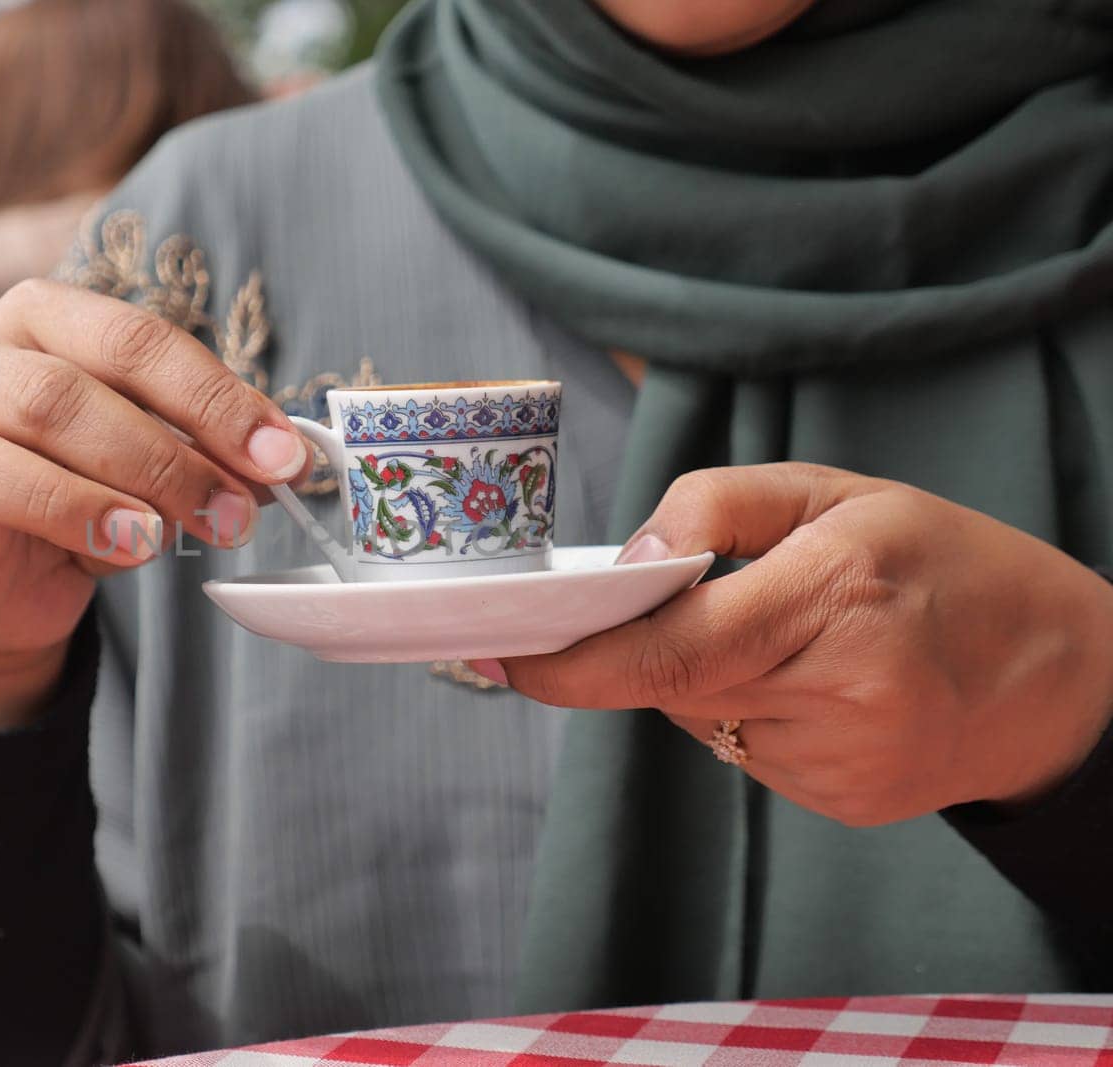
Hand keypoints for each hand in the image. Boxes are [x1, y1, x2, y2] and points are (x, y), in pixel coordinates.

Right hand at [0, 280, 309, 728]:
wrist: (13, 565)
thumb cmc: (93, 479)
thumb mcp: (158, 455)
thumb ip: (208, 449)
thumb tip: (285, 463)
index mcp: (42, 321)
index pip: (132, 340)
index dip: (212, 400)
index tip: (279, 457)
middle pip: (61, 398)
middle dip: (161, 459)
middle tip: (230, 516)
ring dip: (79, 505)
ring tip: (151, 545)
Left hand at [483, 463, 1112, 823]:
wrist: (1063, 676)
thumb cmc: (947, 564)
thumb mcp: (842, 491)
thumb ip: (721, 504)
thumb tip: (630, 559)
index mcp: (838, 593)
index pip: (672, 650)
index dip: (574, 662)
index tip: (504, 653)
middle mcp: (841, 690)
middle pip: (673, 685)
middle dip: (634, 649)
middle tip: (636, 607)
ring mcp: (843, 761)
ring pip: (703, 718)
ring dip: (704, 675)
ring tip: (781, 634)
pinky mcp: (842, 802)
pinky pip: (744, 751)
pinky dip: (747, 710)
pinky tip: (809, 683)